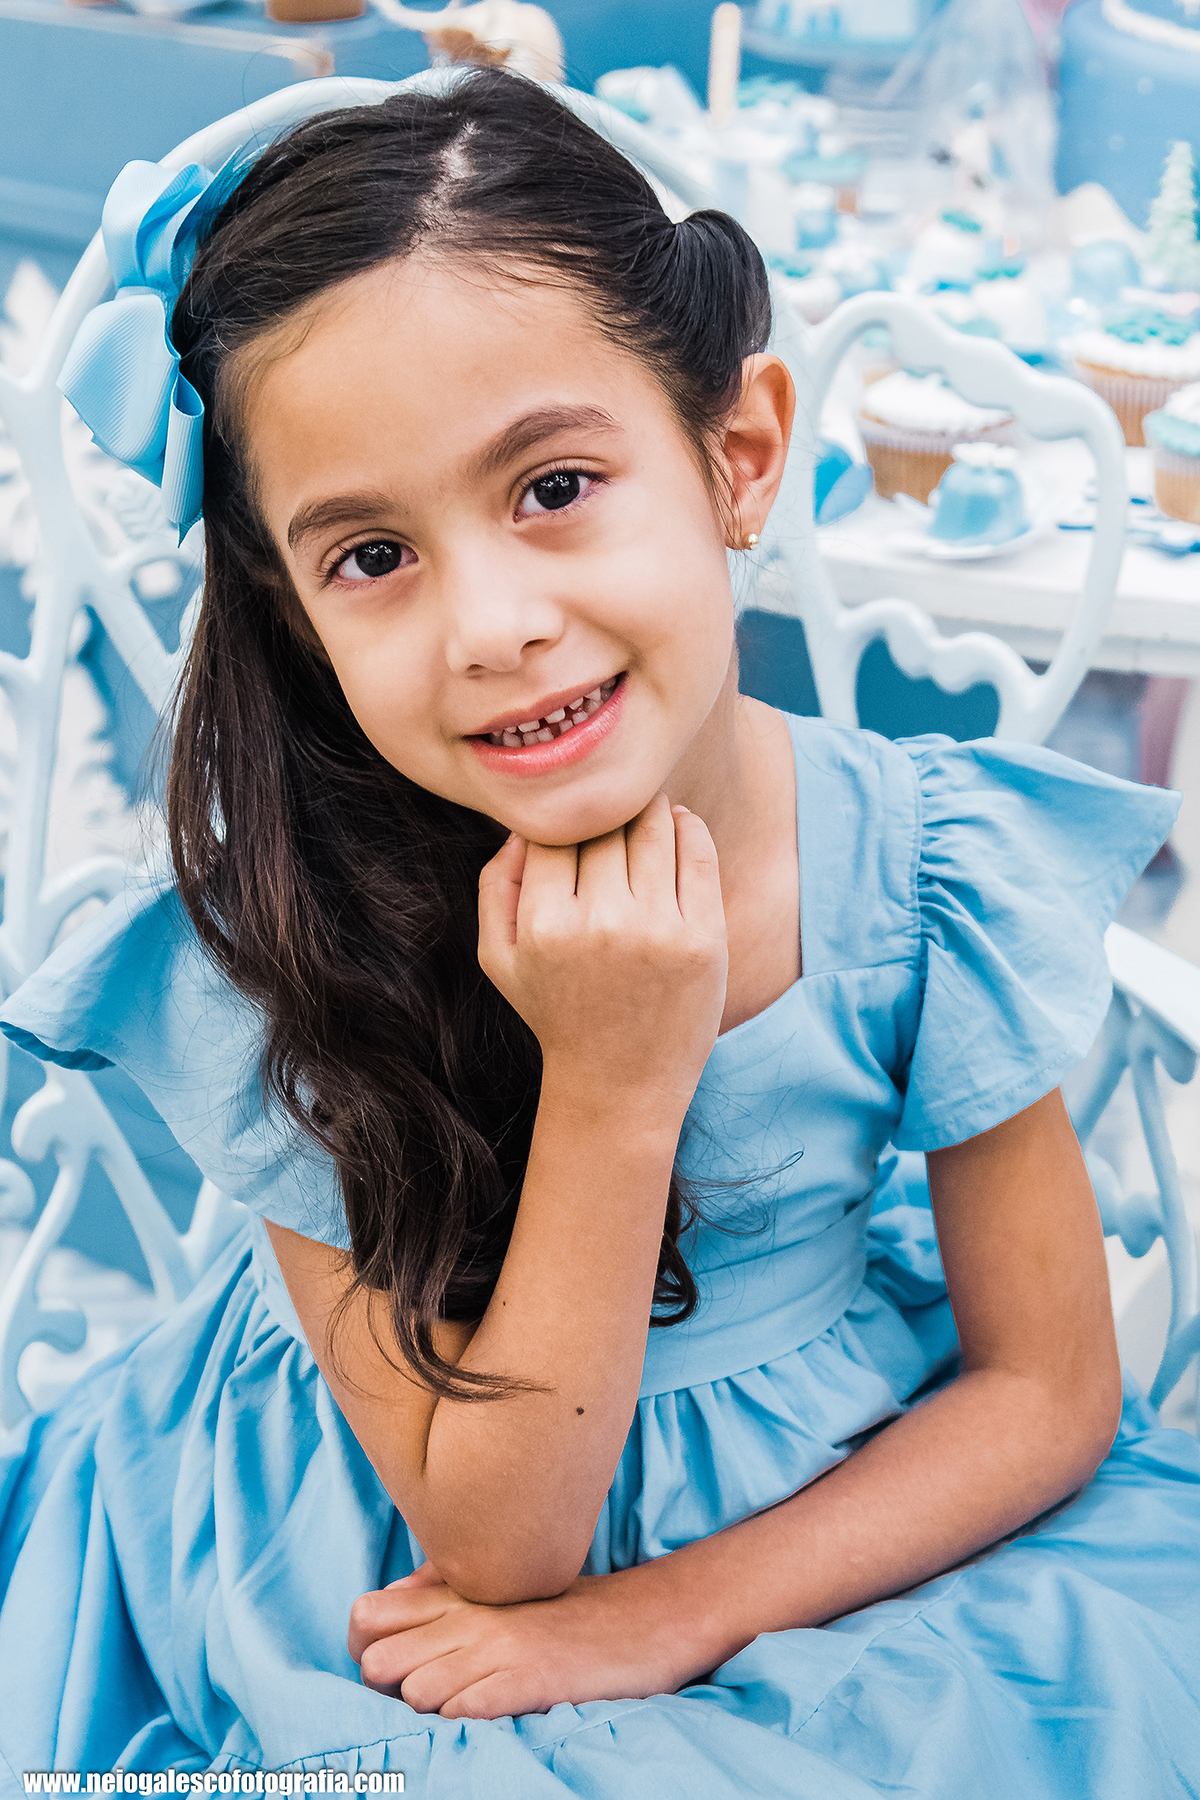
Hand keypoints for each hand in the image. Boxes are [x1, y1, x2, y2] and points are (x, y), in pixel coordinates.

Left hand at [348, 1560, 716, 1719]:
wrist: (650, 1617)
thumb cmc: (572, 1612)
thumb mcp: (504, 1587)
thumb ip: (445, 1589)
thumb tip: (392, 1595)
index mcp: (459, 1592)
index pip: (365, 1616)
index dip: (363, 1650)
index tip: (389, 1669)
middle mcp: (470, 1616)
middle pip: (378, 1661)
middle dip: (386, 1692)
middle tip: (421, 1698)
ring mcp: (500, 1647)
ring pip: (415, 1691)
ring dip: (427, 1710)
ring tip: (461, 1707)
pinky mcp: (531, 1678)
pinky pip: (467, 1709)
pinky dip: (464, 1720)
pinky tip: (485, 1715)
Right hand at [477, 794, 727, 1118]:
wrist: (619, 1083)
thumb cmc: (555, 1011)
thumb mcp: (499, 958)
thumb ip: (495, 885)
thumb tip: (521, 824)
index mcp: (544, 925)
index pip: (554, 831)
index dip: (564, 817)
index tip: (575, 821)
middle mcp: (601, 924)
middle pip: (605, 823)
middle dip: (607, 809)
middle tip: (612, 808)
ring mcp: (656, 931)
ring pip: (653, 826)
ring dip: (649, 807)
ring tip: (644, 811)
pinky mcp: (703, 939)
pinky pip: (698, 852)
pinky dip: (688, 826)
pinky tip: (678, 825)